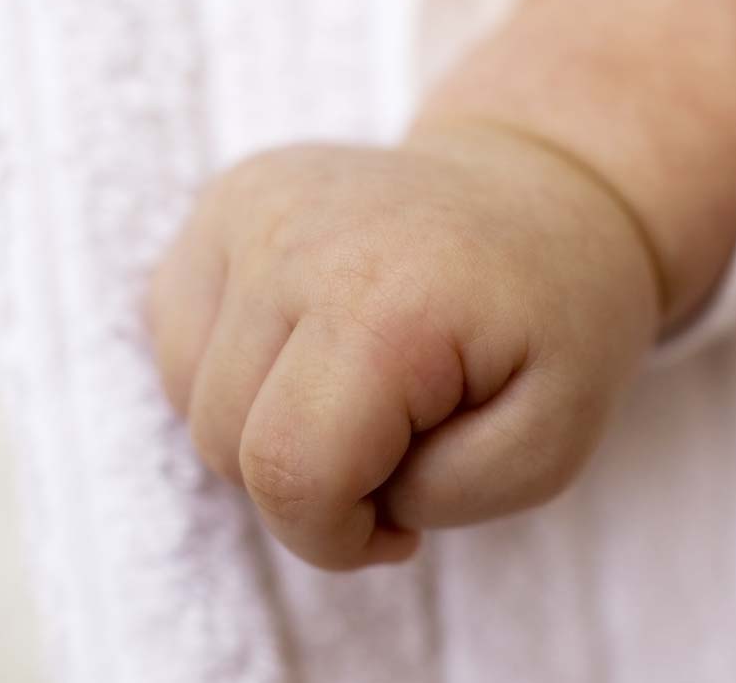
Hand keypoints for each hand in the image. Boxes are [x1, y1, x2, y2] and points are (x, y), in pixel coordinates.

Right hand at [148, 125, 659, 569]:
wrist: (537, 200)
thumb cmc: (555, 325)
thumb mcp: (552, 444)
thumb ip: (443, 496)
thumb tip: (336, 491)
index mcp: (383, 302)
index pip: (288, 473)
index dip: (332, 535)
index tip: (395, 525)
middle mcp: (292, 237)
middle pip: (227, 442)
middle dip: (307, 483)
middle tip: (397, 445)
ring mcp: (250, 206)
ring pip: (193, 397)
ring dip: (269, 427)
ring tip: (361, 388)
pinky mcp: (226, 200)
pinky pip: (180, 338)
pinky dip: (235, 373)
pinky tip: (313, 345)